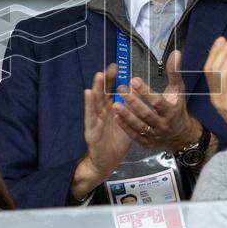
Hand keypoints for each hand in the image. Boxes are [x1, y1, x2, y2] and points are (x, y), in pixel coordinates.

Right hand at [72, 65, 132, 198]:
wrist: (106, 161)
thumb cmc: (116, 141)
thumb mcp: (127, 123)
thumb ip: (131, 109)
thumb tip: (138, 93)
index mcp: (110, 110)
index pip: (112, 91)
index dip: (114, 79)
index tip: (118, 66)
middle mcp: (101, 112)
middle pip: (103, 93)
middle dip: (106, 80)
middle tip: (111, 66)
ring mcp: (95, 120)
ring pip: (95, 101)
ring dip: (97, 87)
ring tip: (99, 75)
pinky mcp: (91, 130)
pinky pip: (90, 116)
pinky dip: (89, 104)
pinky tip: (88, 93)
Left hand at [114, 51, 201, 152]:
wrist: (182, 135)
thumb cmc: (177, 107)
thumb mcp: (178, 90)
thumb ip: (174, 72)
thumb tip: (175, 52)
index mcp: (171, 110)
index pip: (157, 101)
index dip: (145, 91)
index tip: (134, 80)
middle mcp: (163, 124)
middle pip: (146, 114)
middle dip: (133, 102)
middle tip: (120, 90)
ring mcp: (155, 135)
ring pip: (139, 126)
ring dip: (126, 116)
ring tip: (115, 104)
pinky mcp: (148, 143)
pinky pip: (135, 135)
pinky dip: (126, 127)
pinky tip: (116, 117)